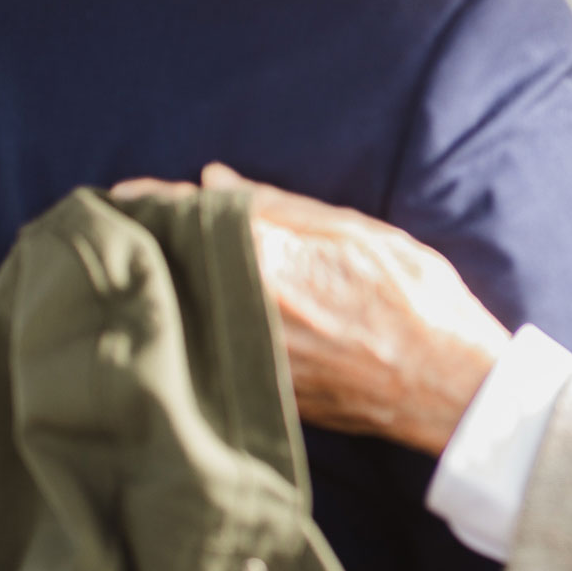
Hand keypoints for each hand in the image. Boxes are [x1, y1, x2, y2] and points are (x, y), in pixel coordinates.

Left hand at [111, 164, 508, 454]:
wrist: (446, 386)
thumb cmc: (415, 301)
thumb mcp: (356, 232)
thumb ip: (279, 206)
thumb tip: (215, 180)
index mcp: (268, 260)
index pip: (185, 221)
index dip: (150, 203)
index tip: (125, 196)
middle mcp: (245, 312)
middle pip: (170, 270)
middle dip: (147, 246)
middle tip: (130, 227)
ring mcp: (246, 357)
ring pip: (182, 310)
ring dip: (165, 285)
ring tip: (153, 264)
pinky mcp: (254, 390)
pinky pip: (205, 345)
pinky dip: (192, 322)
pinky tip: (193, 309)